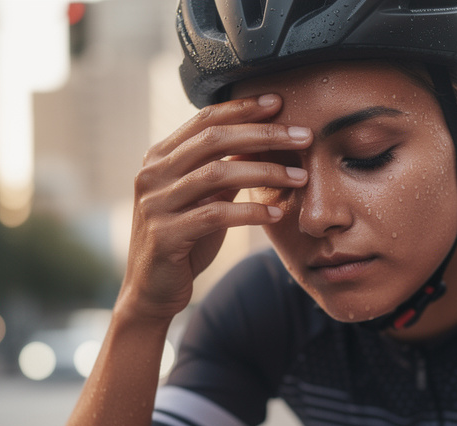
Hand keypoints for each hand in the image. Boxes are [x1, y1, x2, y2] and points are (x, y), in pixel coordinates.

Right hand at [123, 93, 311, 318]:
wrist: (151, 290)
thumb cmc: (183, 241)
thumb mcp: (203, 199)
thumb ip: (221, 170)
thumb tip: (261, 140)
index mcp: (159, 157)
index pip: (205, 120)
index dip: (243, 108)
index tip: (280, 103)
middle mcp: (152, 174)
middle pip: (214, 140)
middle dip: (264, 134)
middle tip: (304, 135)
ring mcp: (156, 204)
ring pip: (217, 173)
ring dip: (265, 171)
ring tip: (300, 176)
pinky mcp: (165, 235)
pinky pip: (216, 215)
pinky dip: (251, 211)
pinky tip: (276, 213)